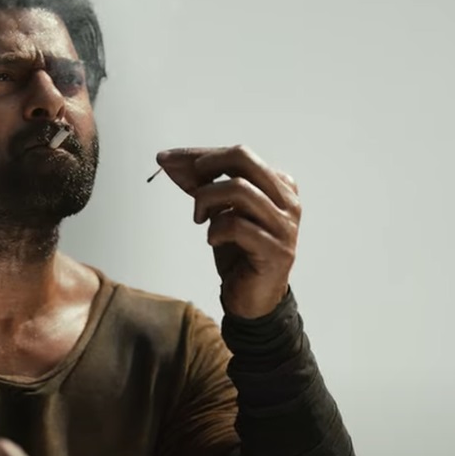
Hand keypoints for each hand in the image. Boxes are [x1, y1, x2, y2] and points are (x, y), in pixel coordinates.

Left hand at [155, 145, 300, 318]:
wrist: (252, 300)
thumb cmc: (237, 254)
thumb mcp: (219, 213)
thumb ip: (204, 187)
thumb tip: (172, 162)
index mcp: (279, 186)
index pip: (238, 155)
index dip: (199, 154)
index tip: (167, 159)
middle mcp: (287, 202)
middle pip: (244, 159)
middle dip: (205, 163)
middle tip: (183, 179)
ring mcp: (284, 226)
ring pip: (239, 189)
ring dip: (206, 199)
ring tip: (199, 218)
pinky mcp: (275, 251)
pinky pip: (237, 226)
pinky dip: (216, 230)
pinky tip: (212, 240)